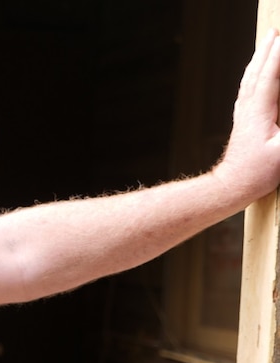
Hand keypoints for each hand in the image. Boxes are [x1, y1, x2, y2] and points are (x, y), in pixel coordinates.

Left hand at [214, 29, 279, 202]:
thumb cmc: (258, 173)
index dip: (278, 56)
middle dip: (267, 51)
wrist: (232, 186)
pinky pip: (247, 91)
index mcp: (259, 112)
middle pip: (257, 73)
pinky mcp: (243, 123)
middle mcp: (248, 110)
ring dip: (259, 61)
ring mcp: (244, 115)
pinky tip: (254, 76)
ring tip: (266, 45)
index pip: (271, 77)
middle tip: (274, 31)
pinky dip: (253, 77)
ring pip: (250, 81)